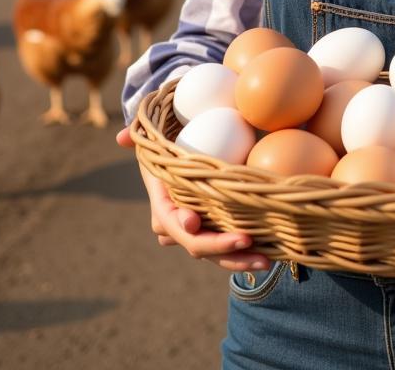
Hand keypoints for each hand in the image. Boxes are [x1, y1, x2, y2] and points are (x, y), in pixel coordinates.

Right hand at [116, 126, 271, 272]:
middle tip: (245, 240)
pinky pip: (231, 252)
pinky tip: (273, 254)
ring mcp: (201, 233)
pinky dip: (249, 254)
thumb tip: (122, 136)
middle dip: (218, 247)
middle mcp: (179, 225)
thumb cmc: (173, 145)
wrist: (188, 160)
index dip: (179, 223)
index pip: (167, 219)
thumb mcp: (156, 137)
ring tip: (266, 260)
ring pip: (216, 256)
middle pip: (195, 244)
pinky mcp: (220, 234)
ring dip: (239, 260)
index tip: (193, 220)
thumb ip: (140, 134)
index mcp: (163, 204)